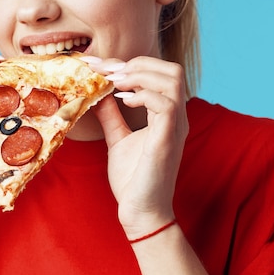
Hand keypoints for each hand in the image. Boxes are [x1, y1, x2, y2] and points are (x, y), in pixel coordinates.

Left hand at [90, 56, 188, 237]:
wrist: (140, 212)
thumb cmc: (133, 179)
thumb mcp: (118, 139)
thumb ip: (110, 115)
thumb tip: (98, 93)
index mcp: (167, 115)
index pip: (158, 73)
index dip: (128, 63)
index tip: (97, 65)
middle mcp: (176, 117)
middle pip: (172, 69)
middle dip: (137, 63)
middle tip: (108, 73)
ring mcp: (175, 127)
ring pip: (172, 80)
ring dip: (139, 75)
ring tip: (115, 84)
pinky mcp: (168, 139)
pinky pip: (166, 104)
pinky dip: (143, 95)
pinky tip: (123, 101)